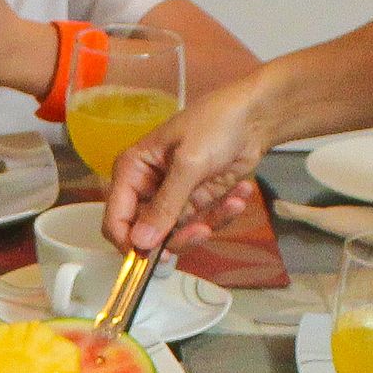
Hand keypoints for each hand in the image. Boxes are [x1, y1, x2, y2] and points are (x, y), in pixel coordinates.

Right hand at [105, 81, 270, 252]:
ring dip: (209, 222)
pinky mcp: (198, 202)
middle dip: (179, 235)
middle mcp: (149, 186)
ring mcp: (175, 196)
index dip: (129, 242)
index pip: (116, 218)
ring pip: (180, 233)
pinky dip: (223, 213)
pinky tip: (239, 194)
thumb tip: (140, 242)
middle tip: (202, 230)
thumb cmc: (216, 122)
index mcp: (133, 170)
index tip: (151, 256)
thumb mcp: (189, 164)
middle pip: (150, 233)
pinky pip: (204, 223)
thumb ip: (164, 206)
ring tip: (232, 202)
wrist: (255, 116)